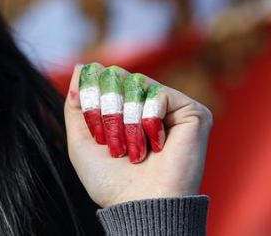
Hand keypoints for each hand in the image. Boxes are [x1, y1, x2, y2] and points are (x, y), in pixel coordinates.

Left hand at [64, 63, 211, 207]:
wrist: (139, 205)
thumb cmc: (111, 180)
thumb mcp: (81, 139)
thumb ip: (76, 103)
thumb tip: (81, 66)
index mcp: (127, 109)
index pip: (104, 76)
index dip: (92, 95)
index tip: (94, 128)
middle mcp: (151, 104)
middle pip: (118, 75)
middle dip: (107, 109)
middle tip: (113, 144)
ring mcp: (173, 107)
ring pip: (136, 83)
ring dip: (126, 119)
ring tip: (133, 150)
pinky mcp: (194, 112)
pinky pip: (159, 94)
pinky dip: (148, 120)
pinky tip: (157, 146)